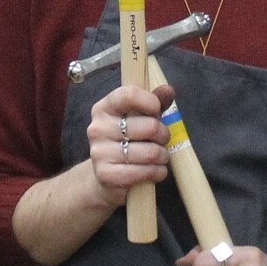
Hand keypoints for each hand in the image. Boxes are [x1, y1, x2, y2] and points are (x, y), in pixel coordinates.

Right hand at [86, 82, 169, 205]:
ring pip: (150, 152)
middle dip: (164, 135)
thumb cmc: (126, 140)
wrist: (107, 175)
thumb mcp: (139, 117)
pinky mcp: (106, 175)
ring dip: (162, 156)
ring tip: (159, 157)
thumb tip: (168, 90)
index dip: (151, 102)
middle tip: (162, 140)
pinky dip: (157, 172)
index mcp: (104, 108)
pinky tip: (156, 171)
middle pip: (149, 126)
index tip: (157, 110)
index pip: (129, 95)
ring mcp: (99, 152)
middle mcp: (98, 128)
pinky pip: (144, 172)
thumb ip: (154, 102)